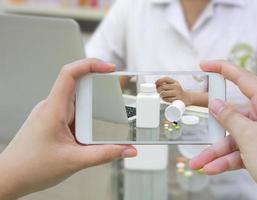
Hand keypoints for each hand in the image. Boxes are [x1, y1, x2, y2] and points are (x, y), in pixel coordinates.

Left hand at [0, 59, 136, 199]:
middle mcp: (52, 107)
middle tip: (115, 93)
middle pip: (78, 85)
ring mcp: (52, 114)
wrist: (10, 178)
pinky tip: (92, 129)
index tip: (109, 68)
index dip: (90, 64)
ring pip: (77, 100)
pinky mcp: (54, 122)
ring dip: (93, 106)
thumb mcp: (75, 161)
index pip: (69, 74)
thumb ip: (105, 155)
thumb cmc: (31, 168)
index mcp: (53, 109)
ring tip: (106, 116)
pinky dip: (87, 117)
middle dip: (99, 87)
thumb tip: (127, 149)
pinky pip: (74, 112)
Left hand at [156, 77, 191, 104]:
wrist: (186, 98)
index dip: (159, 80)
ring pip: (163, 93)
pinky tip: (165, 98)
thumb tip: (156, 84)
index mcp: (175, 82)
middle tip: (158, 91)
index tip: (156, 83)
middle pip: (163, 86)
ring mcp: (177, 93)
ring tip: (162, 95)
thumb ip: (166, 83)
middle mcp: (176, 86)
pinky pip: (166, 99)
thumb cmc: (177, 91)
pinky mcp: (176, 99)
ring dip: (160, 95)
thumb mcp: (173, 85)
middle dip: (158, 89)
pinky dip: (164, 99)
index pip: (166, 78)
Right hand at [189, 61, 256, 198]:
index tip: (205, 65)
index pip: (244, 79)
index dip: (223, 70)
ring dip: (215, 152)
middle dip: (213, 129)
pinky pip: (238, 152)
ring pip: (233, 138)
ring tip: (199, 162)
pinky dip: (225, 161)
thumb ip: (229, 118)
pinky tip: (211, 168)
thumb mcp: (250, 137)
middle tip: (197, 128)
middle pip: (233, 116)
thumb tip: (215, 105)